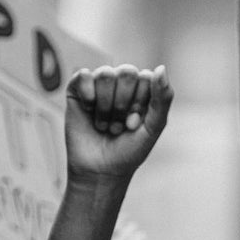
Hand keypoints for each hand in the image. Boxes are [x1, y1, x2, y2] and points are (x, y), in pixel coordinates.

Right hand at [65, 65, 172, 183]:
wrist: (99, 171)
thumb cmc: (128, 152)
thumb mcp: (153, 128)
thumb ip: (162, 99)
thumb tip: (161, 68)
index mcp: (141, 90)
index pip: (146, 77)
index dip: (140, 102)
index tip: (134, 124)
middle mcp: (120, 84)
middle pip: (127, 72)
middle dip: (123, 104)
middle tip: (118, 126)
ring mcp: (99, 86)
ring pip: (106, 74)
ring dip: (106, 106)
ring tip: (104, 125)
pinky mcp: (77, 90)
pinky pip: (84, 75)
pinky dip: (88, 96)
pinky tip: (88, 111)